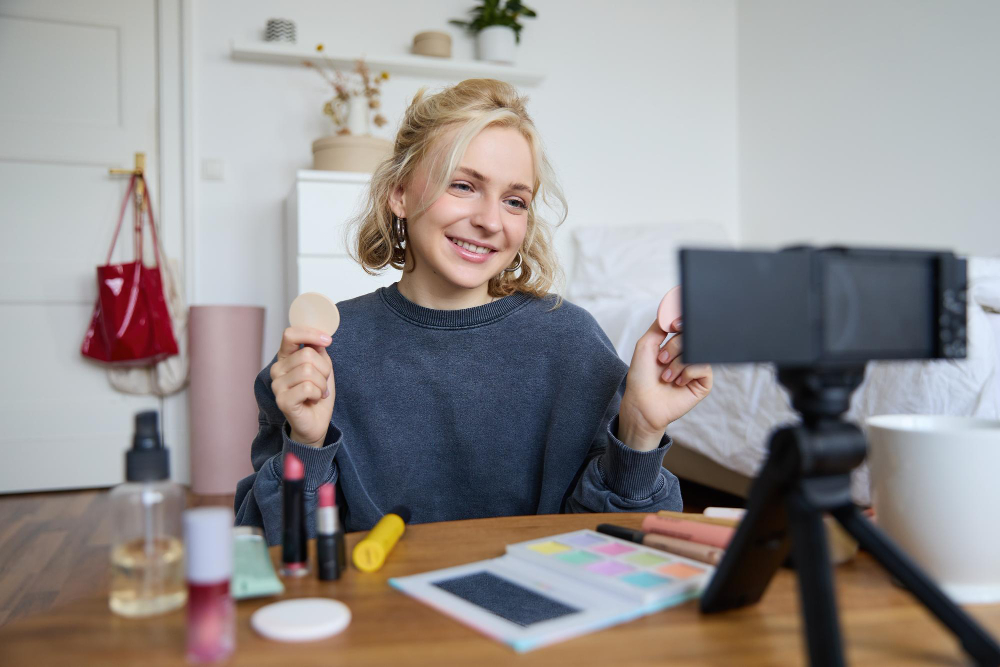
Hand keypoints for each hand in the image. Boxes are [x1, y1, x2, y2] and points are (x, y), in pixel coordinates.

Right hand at [270, 327, 334, 446]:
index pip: (290, 334)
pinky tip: (314, 399)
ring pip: (308, 371)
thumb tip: (320, 336)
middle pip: (306, 355)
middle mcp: (277, 369)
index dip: (310, 334)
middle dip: (324, 368)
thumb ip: (318, 350)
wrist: (316, 422)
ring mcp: (277, 385)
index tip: (328, 340)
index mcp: (285, 358)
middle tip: (322, 382)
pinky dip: (318, 394)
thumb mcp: (322, 367)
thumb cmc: (317, 394)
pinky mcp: (282, 400)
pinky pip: (307, 388)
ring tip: (318, 392)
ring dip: (322, 383)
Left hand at [618, 318, 712, 450]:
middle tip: (661, 359)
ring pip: (698, 352)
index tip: (674, 326)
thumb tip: (673, 309)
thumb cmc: (641, 376)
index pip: (687, 326)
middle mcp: (688, 354)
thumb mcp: (646, 345)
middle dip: (675, 346)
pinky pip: (704, 367)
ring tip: (666, 376)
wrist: (641, 403)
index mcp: (676, 344)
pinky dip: (688, 372)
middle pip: (692, 336)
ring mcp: (696, 368)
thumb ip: (660, 325)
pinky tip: (677, 382)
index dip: (683, 322)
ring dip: (678, 362)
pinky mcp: (703, 383)